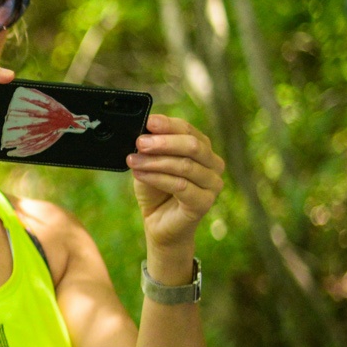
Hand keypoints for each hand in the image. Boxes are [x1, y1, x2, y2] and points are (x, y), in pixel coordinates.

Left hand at [127, 114, 224, 259]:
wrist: (158, 225)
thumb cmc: (155, 191)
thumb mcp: (149, 163)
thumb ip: (150, 147)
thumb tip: (142, 129)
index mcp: (202, 149)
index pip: (188, 130)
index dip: (168, 124)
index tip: (148, 122)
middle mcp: (213, 164)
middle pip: (192, 145)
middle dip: (163, 142)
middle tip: (139, 142)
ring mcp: (213, 184)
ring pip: (185, 166)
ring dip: (156, 161)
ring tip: (133, 160)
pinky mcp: (204, 202)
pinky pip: (181, 186)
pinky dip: (157, 178)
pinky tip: (140, 174)